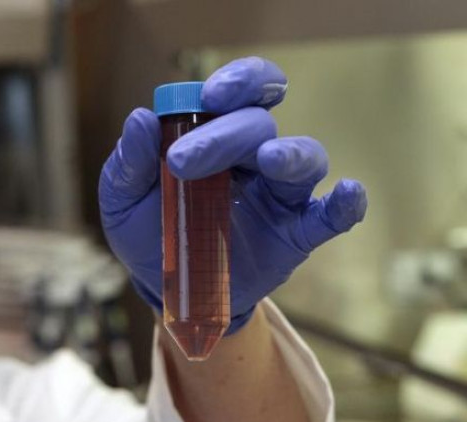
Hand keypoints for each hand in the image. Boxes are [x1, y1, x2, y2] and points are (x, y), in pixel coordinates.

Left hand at [100, 57, 366, 332]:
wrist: (166, 287)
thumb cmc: (146, 232)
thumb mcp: (123, 201)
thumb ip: (129, 164)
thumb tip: (139, 119)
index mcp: (215, 136)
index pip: (241, 92)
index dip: (238, 81)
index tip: (211, 96)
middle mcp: (252, 158)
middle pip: (259, 126)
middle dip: (225, 136)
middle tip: (181, 163)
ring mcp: (277, 196)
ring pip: (305, 159)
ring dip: (291, 154)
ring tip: (269, 160)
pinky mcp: (293, 235)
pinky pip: (328, 218)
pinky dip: (344, 206)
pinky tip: (350, 195)